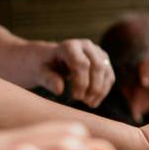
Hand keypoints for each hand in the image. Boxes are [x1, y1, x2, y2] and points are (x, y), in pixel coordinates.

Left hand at [0, 24, 114, 105]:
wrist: (49, 60)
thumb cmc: (42, 66)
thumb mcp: (39, 72)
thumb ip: (48, 79)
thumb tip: (59, 90)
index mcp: (69, 46)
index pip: (82, 64)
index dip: (81, 82)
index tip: (75, 97)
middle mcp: (86, 45)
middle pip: (97, 67)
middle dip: (92, 87)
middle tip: (83, 101)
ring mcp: (97, 52)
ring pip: (106, 71)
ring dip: (100, 90)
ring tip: (89, 104)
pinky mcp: (103, 61)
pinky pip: (109, 76)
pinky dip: (104, 90)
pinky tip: (94, 101)